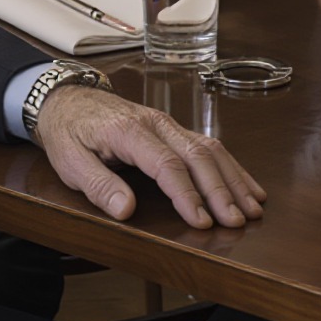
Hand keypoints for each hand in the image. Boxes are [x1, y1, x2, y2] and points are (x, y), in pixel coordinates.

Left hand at [34, 86, 265, 231]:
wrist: (67, 99)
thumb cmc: (69, 132)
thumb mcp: (70, 162)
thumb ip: (99, 186)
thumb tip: (127, 210)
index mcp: (129, 131)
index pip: (166, 164)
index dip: (187, 194)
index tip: (202, 221)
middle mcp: (156, 123)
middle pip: (197, 155)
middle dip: (221, 190)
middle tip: (237, 221)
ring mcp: (168, 124)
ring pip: (210, 148)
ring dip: (233, 179)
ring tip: (253, 208)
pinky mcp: (173, 129)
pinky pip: (208, 145)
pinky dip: (231, 167)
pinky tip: (247, 186)